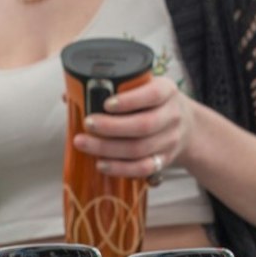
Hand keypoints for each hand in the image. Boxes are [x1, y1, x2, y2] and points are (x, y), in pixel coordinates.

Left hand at [73, 74, 197, 181]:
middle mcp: (172, 115)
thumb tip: (68, 94)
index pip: (152, 94)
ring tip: (84, 144)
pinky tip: (101, 164)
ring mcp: (170, 140)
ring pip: (140, 149)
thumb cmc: (154, 103)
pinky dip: (121, 169)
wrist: (187, 126)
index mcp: (167, 91)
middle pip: (143, 125)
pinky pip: (143, 168)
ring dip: (109, 149)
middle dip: (112, 127)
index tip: (107, 103)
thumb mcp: (143, 87)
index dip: (130, 101)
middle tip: (87, 124)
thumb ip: (112, 88)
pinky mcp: (164, 160)